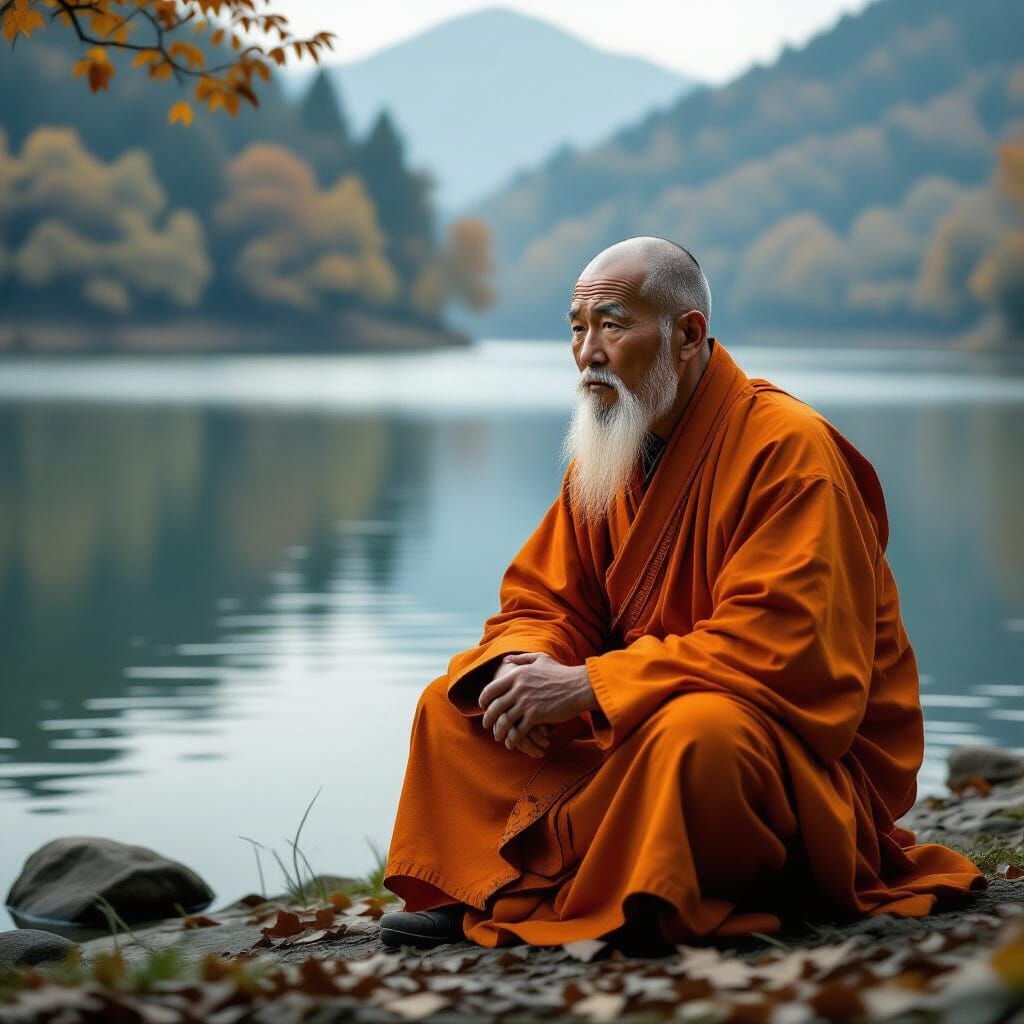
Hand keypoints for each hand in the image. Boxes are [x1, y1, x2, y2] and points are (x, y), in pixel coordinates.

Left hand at [480, 652, 594, 751]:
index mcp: (517, 674)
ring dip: (499, 731)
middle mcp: (518, 688)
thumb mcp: (541, 659)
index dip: (484, 700)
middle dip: (488, 719)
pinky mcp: (536, 716)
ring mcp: (526, 702)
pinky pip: (518, 731)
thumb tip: (506, 660)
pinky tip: (511, 743)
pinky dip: (513, 739)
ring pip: (504, 721)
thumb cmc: (561, 673)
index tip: (483, 707)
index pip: (491, 689)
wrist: (579, 686)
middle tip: (487, 725)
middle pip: (495, 707)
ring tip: (498, 736)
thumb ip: (522, 659)